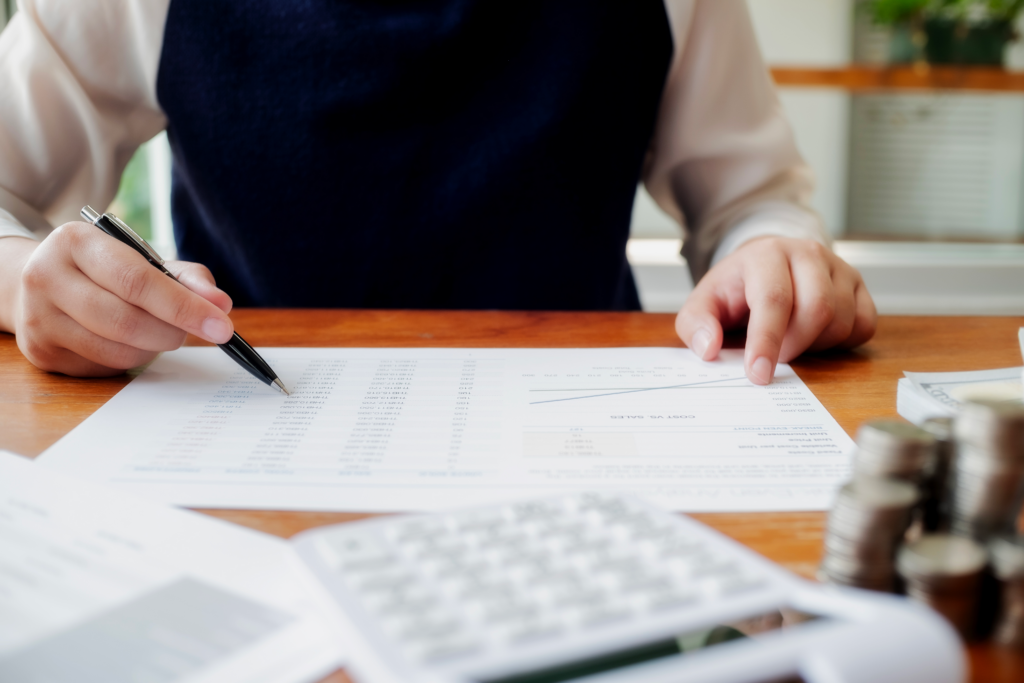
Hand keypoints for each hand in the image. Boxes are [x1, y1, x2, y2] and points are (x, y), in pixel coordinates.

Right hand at [1, 222, 234, 376]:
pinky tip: (129, 343)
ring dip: (153, 349)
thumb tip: (220, 305)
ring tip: (158, 333)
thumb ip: (187, 278)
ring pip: (117, 350)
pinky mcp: (41, 353)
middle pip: (126, 321)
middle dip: (172, 332)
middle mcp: (46, 276)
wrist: (41, 281)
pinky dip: (130, 360)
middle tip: (190, 332)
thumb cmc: (105, 270)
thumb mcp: (143, 259)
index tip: (222, 326)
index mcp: (75, 242)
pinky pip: (103, 367)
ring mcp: (38, 318)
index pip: (137, 281)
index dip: (184, 307)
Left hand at [675, 236, 875, 384]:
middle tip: (776, 357)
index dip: (767, 341)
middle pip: (817, 309)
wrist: (765, 265)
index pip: (774, 300)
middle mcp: (807, 253)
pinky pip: (864, 325)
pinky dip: (842, 343)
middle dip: (795, 346)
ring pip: (842, 320)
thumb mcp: (704, 302)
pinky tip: (816, 338)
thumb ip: (695, 324)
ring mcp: (838, 267)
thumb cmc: (736, 289)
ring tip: (792, 341)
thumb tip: (708, 349)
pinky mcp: (859, 285)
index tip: (758, 374)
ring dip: (817, 346)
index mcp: (766, 254)